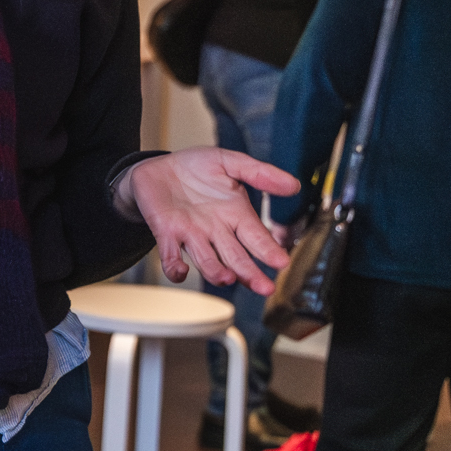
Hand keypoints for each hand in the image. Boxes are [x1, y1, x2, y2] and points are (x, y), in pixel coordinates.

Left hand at [119, 148, 299, 292]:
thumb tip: (293, 185)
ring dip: (217, 271)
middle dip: (250, 273)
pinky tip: (181, 271)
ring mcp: (191, 235)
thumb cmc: (194, 167)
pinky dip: (175, 267)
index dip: (268, 250)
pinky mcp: (166, 234)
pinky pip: (171, 256)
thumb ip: (258, 173)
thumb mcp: (229, 162)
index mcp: (235, 215)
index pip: (257, 237)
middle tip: (264, 287)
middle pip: (236, 257)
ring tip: (227, 278)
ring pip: (207, 260)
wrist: (157, 167)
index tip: (281, 262)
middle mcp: (216, 231)